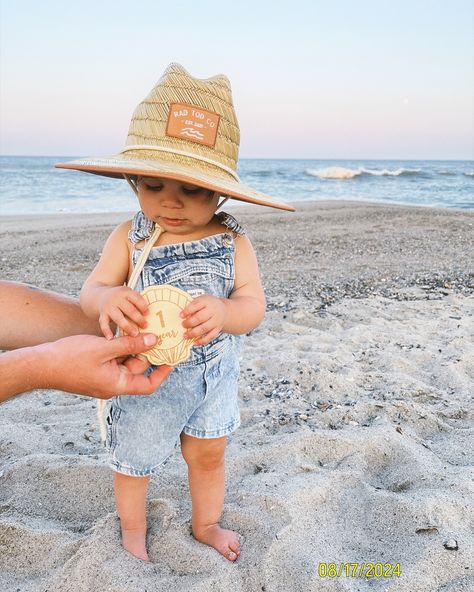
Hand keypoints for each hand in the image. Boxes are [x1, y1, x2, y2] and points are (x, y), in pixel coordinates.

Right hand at [39, 333, 172, 396]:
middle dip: (147, 352)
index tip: (172, 359)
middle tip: (160, 334)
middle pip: (138, 369)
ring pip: (126, 361)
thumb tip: (154, 341)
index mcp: (117, 384)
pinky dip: (121, 347)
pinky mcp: (95, 369)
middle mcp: (112, 384)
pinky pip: (114, 359)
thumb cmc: (70, 358)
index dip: (162, 373)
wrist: (40, 364)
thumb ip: (130, 345)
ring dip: (133, 347)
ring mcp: (103, 377)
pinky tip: (124, 332)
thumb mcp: (104, 348)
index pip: (148, 385)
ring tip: (143, 329)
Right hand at [98, 286, 148, 339]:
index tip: (148, 313)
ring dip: (127, 326)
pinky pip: (104, 323)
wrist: (102, 296)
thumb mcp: (130, 296)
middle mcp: (117, 299)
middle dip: (138, 318)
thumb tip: (154, 315)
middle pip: (129, 309)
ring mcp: (109, 307)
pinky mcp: (102, 315)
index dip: (142, 306)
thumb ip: (138, 303)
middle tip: (146, 326)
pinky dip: (106, 331)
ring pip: (118, 317)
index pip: (136, 298)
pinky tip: (111, 338)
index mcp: (126, 292)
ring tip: (135, 334)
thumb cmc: (123, 299)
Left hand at [180, 294, 226, 345]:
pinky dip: (202, 341)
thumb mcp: (201, 300)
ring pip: (205, 328)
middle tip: (183, 325)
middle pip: (200, 318)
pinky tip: (194, 342)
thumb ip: (192, 306)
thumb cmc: (208, 305)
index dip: (188, 311)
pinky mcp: (218, 329)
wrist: (224, 310)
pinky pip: (210, 336)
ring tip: (185, 336)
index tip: (180, 315)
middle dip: (190, 323)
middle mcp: (212, 311)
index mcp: (206, 301)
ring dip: (193, 333)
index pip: (196, 305)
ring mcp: (216, 321)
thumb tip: (181, 316)